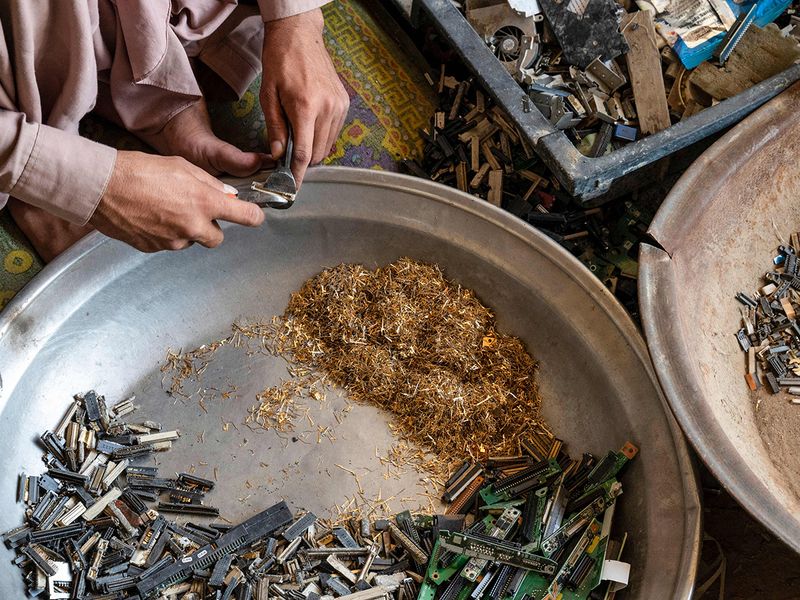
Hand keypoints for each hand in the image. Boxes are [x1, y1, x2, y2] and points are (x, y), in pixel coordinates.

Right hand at [90, 151, 264, 251]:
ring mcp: (173, 241)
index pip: (246, 217)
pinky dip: (165, 233)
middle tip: (194, 209)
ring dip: (186, 229)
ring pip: (191, 241)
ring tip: (164, 208)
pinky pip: (169, 243)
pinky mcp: (155, 249)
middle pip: (217, 238)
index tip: (254, 216)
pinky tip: (150, 215)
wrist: (100, 187)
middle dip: (210, 225)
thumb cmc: (139, 170)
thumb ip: (210, 183)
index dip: (254, 216)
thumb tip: (228, 195)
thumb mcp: (181, 166)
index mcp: (205, 203)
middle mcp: (193, 227)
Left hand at [260, 8, 349, 185]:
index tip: (292, 188)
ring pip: (327, 146)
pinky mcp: (345, 103)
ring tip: (298, 130)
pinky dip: (322, 135)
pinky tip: (310, 122)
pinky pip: (334, 132)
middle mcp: (327, 109)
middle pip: (317, 154)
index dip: (297, 175)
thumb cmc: (280, 62)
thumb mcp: (268, 95)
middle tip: (287, 151)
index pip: (303, 153)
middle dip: (302, 159)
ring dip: (312, 147)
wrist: (300, 37)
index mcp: (306, 107)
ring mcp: (339, 106)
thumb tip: (277, 154)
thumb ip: (275, 128)